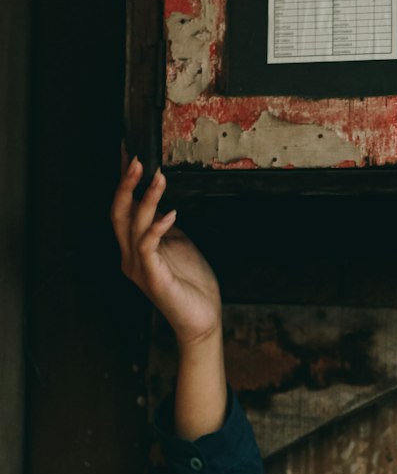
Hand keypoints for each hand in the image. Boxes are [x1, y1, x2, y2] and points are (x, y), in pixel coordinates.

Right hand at [110, 145, 222, 346]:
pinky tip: (170, 213)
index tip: (128, 154)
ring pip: (133, 224)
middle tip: (136, 159)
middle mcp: (131, 255)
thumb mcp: (179, 245)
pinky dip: (158, 226)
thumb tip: (164, 204)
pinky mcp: (151, 276)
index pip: (124, 208)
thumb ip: (166, 226)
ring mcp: (139, 266)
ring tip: (158, 177)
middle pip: (118, 212)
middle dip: (125, 183)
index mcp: (136, 247)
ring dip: (146, 197)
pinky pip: (149, 245)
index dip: (124, 182)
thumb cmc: (192, 285)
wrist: (201, 319)